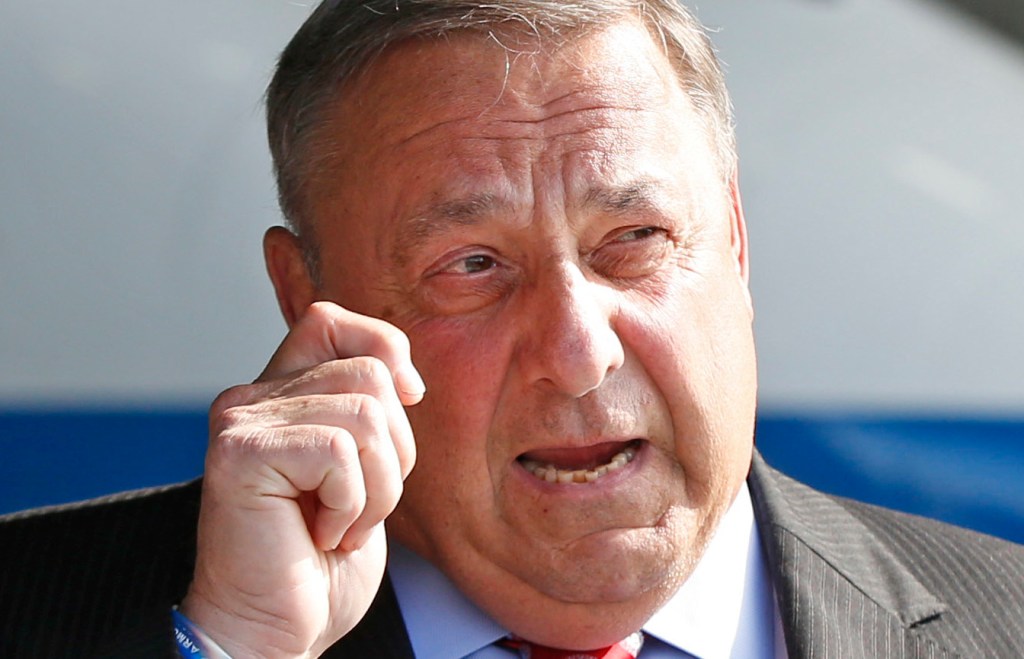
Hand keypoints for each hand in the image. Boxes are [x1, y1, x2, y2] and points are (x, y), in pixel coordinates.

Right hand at [180, 301, 422, 657]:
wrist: (272, 630)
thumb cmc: (319, 560)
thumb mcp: (362, 469)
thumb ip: (368, 412)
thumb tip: (407, 378)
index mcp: (278, 393)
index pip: (332, 320)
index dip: (382, 351)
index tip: (405, 403)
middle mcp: (250, 397)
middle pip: (370, 374)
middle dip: (394, 451)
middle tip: (360, 505)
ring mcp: (240, 421)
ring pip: (366, 413)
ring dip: (378, 488)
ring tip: (341, 524)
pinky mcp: (240, 453)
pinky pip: (340, 452)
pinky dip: (352, 506)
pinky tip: (321, 535)